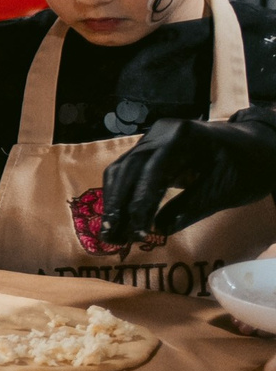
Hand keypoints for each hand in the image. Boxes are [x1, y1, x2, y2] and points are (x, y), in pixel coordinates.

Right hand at [102, 109, 275, 244]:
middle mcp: (160, 133)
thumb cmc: (246, 168)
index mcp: (181, 138)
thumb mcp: (223, 190)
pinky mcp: (151, 148)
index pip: (150, 173)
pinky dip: (122, 193)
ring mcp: (153, 138)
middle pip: (126, 169)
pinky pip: (128, 169)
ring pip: (121, 169)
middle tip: (113, 237)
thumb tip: (158, 230)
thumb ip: (189, 208)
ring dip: (114, 200)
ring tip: (112, 231)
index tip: (137, 233)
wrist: (258, 148)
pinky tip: (120, 215)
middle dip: (117, 205)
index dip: (139, 204)